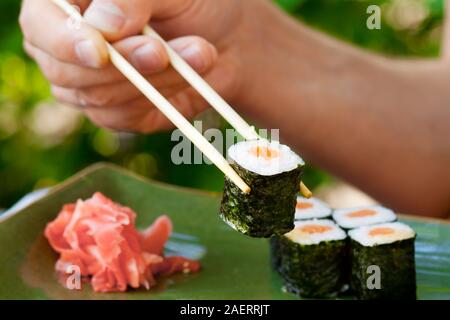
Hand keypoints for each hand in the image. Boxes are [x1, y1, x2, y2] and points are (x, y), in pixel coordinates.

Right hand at [19, 0, 249, 132]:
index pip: (41, 24)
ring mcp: (91, 84)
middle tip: (161, 52)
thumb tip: (102, 23)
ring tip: (200, 53)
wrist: (229, 39)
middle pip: (64, 71)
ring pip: (98, 98)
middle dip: (121, 65)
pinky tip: (190, 76)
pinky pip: (124, 118)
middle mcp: (70, 47)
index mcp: (68, 6)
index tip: (100, 51)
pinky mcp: (117, 113)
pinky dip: (162, 98)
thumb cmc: (196, 3)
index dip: (63, 40)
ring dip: (152, 79)